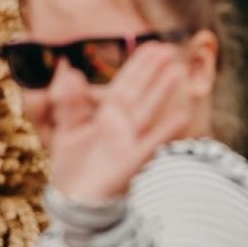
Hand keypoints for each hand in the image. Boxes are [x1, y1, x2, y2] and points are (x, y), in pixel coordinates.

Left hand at [48, 44, 193, 200]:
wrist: (76, 200)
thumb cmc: (73, 167)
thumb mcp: (65, 129)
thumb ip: (68, 100)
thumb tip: (68, 69)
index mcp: (107, 114)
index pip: (126, 83)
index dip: (138, 64)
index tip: (152, 45)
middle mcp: (122, 124)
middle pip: (139, 92)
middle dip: (153, 71)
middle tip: (168, 49)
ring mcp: (129, 141)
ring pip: (147, 110)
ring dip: (162, 92)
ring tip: (178, 73)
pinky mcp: (131, 160)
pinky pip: (151, 142)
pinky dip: (166, 130)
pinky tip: (182, 116)